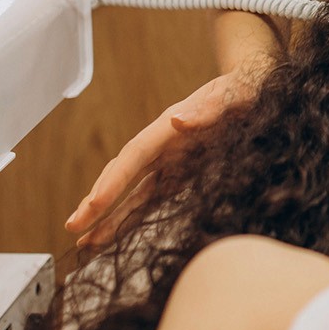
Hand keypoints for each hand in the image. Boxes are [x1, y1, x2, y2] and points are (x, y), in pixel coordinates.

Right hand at [65, 65, 265, 248]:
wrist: (254, 87)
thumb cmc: (245, 89)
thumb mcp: (234, 93)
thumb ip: (210, 107)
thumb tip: (177, 120)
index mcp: (170, 127)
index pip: (135, 154)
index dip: (115, 179)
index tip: (96, 202)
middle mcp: (162, 145)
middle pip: (122, 173)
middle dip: (98, 200)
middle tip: (74, 226)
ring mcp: (167, 162)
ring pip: (130, 191)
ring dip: (107, 216)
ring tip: (84, 242)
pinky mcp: (178, 175)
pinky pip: (148, 199)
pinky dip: (129, 218)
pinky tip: (112, 237)